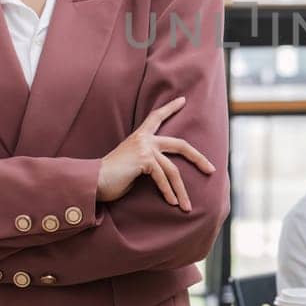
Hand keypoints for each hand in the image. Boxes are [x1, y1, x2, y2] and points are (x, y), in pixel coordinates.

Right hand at [98, 97, 215, 211]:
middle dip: (198, 158)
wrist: (93, 181)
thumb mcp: (134, 165)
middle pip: (180, 144)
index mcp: (140, 137)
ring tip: (186, 206)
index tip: (183, 100)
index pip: (156, 117)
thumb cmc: (112, 177)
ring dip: (181, 190)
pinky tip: (172, 203)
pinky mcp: (143, 160)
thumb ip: (149, 162)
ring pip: (172, 170)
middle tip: (211, 169)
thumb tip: (167, 175)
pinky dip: (168, 192)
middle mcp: (144, 138)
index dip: (170, 108)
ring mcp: (144, 147)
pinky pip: (162, 177)